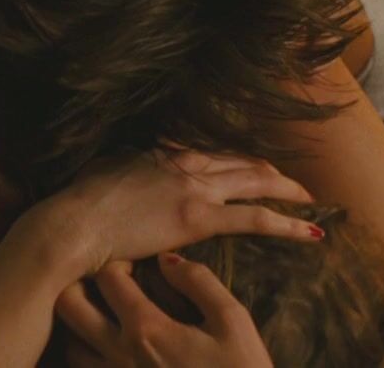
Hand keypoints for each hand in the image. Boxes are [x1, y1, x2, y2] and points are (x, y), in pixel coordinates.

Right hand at [36, 150, 321, 275]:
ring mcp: (193, 187)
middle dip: (273, 173)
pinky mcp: (197, 218)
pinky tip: (309, 231)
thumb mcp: (105, 171)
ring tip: (310, 202)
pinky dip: (287, 224)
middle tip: (294, 185)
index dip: (239, 160)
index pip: (214, 152)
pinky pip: (254, 219)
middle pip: (242, 162)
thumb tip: (128, 169)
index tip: (254, 167)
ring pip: (256, 182)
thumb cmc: (80, 203)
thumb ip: (126, 167)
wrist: (74, 222)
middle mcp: (184, 163)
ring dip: (288, 191)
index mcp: (163, 152)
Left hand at [56, 257, 272, 366]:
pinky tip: (109, 350)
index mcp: (147, 330)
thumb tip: (165, 259)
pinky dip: (87, 356)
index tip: (134, 264)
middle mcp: (120, 356)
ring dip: (79, 325)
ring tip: (105, 316)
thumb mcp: (232, 322)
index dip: (117, 261)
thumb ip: (199, 282)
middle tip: (105, 284)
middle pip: (69, 307)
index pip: (107, 277)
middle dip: (78, 285)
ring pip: (71, 346)